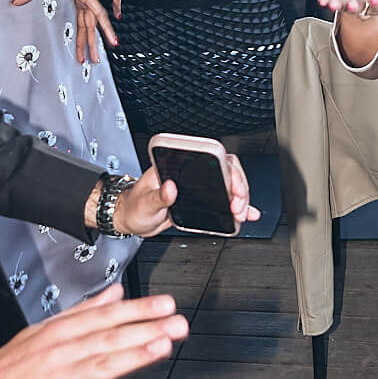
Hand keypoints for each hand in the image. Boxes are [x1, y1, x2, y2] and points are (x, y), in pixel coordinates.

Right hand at [0, 284, 188, 378]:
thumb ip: (84, 311)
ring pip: (102, 363)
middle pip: (110, 336)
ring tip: (163, 347)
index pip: (106, 315)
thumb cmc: (13, 363)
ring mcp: (61, 377)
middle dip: (147, 328)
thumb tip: (116, 292)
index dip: (138, 308)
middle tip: (179, 323)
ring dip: (134, 355)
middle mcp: (64, 349)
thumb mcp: (46, 328)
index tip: (166, 303)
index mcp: (62, 329)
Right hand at [11, 0, 115, 63]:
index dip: (81, 32)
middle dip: (88, 43)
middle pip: (87, 25)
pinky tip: (111, 39)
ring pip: (93, 24)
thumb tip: (17, 1)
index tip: (81, 46)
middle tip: (90, 59)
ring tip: (97, 57)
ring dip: (95, 42)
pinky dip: (105, 26)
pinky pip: (98, 13)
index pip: (80, 17)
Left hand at [111, 156, 259, 236]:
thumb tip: (170, 188)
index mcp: (177, 165)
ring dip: (240, 199)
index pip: (211, 159)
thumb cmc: (134, 206)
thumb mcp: (144, 203)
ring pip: (229, 186)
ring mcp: (198, 187)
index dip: (228, 171)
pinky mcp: (200, 202)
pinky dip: (236, 208)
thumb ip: (158, 196)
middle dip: (238, 188)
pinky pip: (223, 202)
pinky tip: (246, 214)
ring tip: (242, 213)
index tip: (233, 187)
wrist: (131, 219)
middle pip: (226, 172)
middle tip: (238, 205)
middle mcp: (191, 173)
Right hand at [296, 0, 377, 20]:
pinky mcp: (376, 2)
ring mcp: (362, 1)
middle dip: (337, 2)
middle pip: (341, 1)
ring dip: (354, 5)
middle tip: (333, 4)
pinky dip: (376, 2)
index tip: (323, 0)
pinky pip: (376, 3)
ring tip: (352, 4)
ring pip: (357, 4)